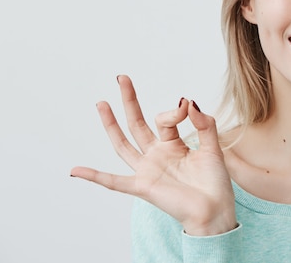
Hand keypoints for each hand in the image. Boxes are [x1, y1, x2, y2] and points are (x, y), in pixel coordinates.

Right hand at [71, 75, 235, 235]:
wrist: (215, 211)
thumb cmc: (215, 183)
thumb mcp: (213, 147)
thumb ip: (204, 124)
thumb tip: (189, 101)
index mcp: (174, 145)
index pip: (166, 119)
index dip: (175, 111)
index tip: (187, 106)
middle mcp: (157, 155)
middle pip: (137, 124)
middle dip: (130, 101)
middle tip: (122, 78)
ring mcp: (148, 170)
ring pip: (124, 144)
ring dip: (111, 125)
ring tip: (101, 103)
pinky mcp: (143, 187)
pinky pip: (114, 182)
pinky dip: (94, 177)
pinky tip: (75, 171)